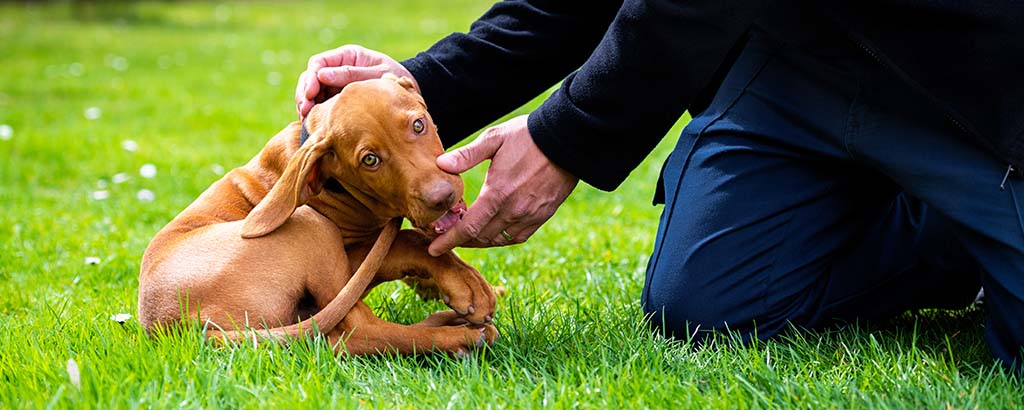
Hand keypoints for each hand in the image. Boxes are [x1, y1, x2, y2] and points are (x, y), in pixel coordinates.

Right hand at [296, 45, 416, 118]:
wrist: (411, 90)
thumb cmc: (396, 78)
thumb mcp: (377, 74)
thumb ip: (351, 73)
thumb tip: (322, 75)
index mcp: (347, 55)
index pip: (319, 63)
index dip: (311, 78)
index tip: (310, 94)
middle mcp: (338, 68)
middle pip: (310, 77)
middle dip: (304, 93)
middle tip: (304, 110)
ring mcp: (337, 83)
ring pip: (312, 92)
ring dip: (306, 104)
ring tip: (306, 118)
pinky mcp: (338, 98)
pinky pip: (321, 103)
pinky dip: (315, 112)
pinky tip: (313, 123)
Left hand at [428, 115, 578, 255]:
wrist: (566, 141)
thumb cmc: (528, 137)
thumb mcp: (494, 139)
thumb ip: (467, 155)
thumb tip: (441, 165)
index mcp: (498, 194)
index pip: (467, 228)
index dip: (449, 241)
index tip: (434, 248)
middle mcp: (514, 211)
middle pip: (480, 237)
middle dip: (461, 240)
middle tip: (447, 235)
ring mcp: (530, 216)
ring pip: (498, 240)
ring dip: (480, 239)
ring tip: (467, 233)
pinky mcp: (542, 216)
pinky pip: (516, 237)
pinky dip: (500, 238)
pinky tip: (493, 229)